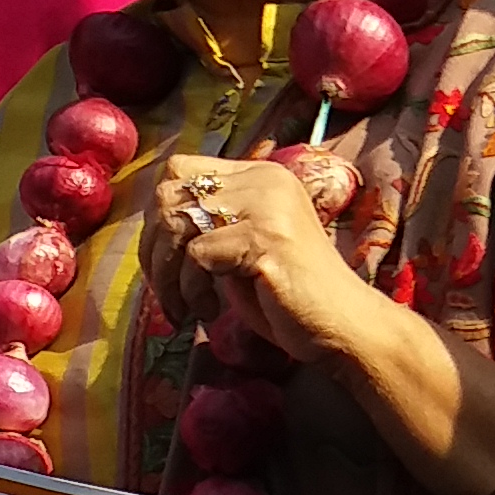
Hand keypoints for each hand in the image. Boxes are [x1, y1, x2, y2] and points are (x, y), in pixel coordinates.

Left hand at [152, 154, 394, 373]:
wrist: (343, 326)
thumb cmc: (289, 295)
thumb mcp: (244, 247)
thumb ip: (210, 225)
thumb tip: (151, 227)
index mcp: (260, 175)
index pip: (180, 168)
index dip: (158, 214)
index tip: (163, 260)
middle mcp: (264, 180)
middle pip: (170, 192)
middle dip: (154, 247)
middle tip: (168, 289)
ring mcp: (266, 206)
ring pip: (176, 224)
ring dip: (167, 276)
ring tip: (184, 307)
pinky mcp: (264, 238)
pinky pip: (195, 256)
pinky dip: (191, 291)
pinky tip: (208, 311)